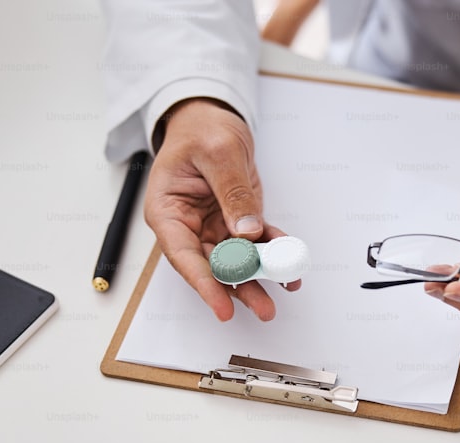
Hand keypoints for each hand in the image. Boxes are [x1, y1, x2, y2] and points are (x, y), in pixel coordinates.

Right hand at [144, 98, 299, 321]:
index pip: (183, 255)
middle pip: (213, 266)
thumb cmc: (201, 130)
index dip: (204, 284)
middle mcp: (188, 225)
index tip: (223, 307)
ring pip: (237, 261)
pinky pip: (257, 242)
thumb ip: (233, 193)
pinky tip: (291, 263)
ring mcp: (213, 226)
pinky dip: (274, 252)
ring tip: (284, 290)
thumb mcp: (218, 153)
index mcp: (167, 211)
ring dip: (260, 277)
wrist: (210, 117)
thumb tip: (248, 233)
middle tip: (264, 308)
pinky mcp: (235, 221)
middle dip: (239, 288)